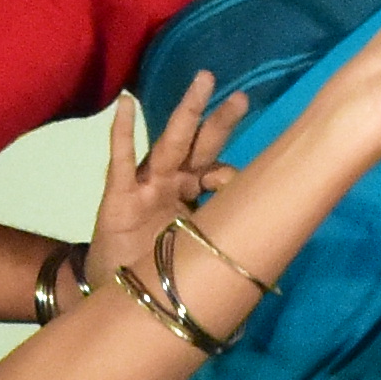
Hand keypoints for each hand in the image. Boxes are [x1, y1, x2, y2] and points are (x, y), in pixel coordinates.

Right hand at [86, 72, 233, 298]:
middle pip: (201, 148)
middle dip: (221, 122)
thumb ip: (227, 272)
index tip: (246, 183)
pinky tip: (127, 104)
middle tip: (242, 99)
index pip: (220, 177)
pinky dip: (123, 132)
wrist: (109, 298)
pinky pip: (121, 160)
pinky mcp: (118, 196)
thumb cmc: (154, 280)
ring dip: (186, 112)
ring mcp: (146, 188)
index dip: (233, 175)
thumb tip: (271, 292)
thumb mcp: (198, 271)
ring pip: (169, 144)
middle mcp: (173, 188)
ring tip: (204, 81)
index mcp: (194, 203)